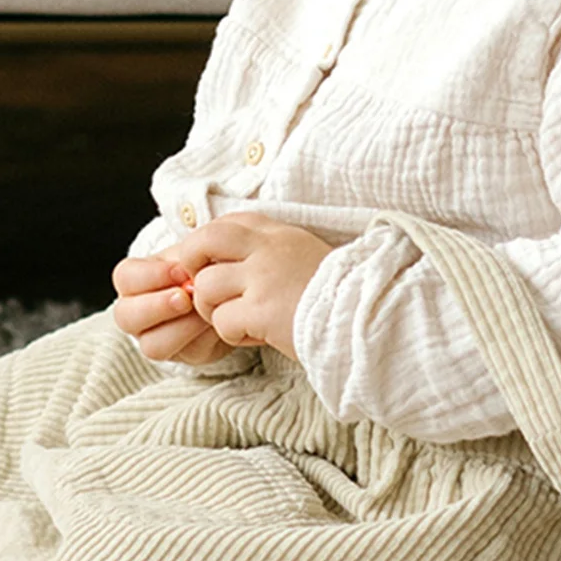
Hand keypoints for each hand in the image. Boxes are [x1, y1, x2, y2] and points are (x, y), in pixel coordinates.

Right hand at [111, 254, 236, 364]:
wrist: (229, 288)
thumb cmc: (205, 264)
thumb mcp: (195, 254)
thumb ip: (188, 258)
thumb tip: (189, 272)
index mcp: (133, 282)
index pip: (125, 278)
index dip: (151, 276)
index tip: (181, 270)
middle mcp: (136, 313)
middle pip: (126, 317)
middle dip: (157, 307)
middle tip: (185, 298)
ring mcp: (155, 338)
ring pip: (152, 345)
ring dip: (182, 328)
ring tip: (205, 312)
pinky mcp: (184, 355)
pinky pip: (188, 355)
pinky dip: (205, 338)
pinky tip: (217, 324)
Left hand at [164, 213, 335, 360]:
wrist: (368, 319)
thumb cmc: (337, 296)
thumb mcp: (303, 256)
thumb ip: (268, 253)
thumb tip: (223, 264)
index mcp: (279, 233)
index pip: (224, 224)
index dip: (207, 246)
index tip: (213, 267)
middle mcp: (268, 248)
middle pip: (203, 241)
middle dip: (192, 266)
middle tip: (204, 291)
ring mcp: (263, 277)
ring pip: (205, 287)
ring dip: (213, 310)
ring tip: (240, 321)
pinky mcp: (262, 310)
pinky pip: (222, 321)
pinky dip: (233, 334)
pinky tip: (257, 336)